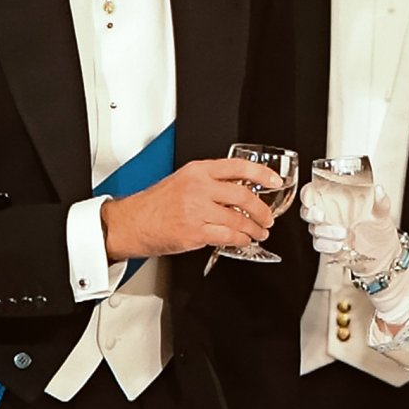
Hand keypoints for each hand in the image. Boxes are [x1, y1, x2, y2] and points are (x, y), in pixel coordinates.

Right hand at [101, 157, 281, 259]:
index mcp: (198, 171)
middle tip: (268, 217)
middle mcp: (199, 188)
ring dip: (254, 228)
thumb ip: (211, 181)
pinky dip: (241, 240)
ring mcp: (197, 211)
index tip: (275, 181)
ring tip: (259, 232)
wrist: (133, 222)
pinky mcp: (195, 232)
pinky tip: (244, 241)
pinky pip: (228, 237)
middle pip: (244, 196)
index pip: (238, 167)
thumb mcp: (184, 180)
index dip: (262, 174)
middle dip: (262, 210)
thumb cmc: (156, 203)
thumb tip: (241, 187)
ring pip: (239, 220)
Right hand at [299, 182, 401, 276]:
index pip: (311, 193)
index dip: (307, 194)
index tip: (311, 198)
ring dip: (324, 232)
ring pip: (314, 229)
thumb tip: (379, 190)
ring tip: (342, 234)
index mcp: (334, 199)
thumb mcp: (381, 211)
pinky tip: (339, 246)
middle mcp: (327, 214)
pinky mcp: (328, 246)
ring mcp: (326, 230)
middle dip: (311, 214)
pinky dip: (327, 246)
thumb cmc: (377, 225)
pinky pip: (320, 245)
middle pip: (307, 211)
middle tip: (322, 216)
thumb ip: (380, 201)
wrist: (383, 250)